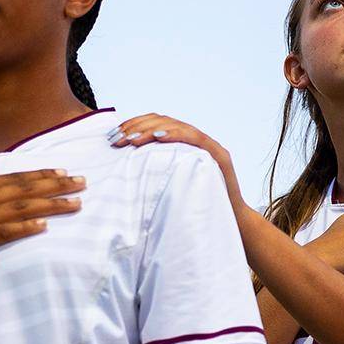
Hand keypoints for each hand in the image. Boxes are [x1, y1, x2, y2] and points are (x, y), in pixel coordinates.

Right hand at [0, 162, 82, 279]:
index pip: (13, 178)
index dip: (40, 175)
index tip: (64, 171)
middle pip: (23, 190)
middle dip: (56, 185)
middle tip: (83, 183)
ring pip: (19, 209)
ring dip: (50, 206)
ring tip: (76, 203)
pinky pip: (2, 233)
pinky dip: (24, 228)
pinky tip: (44, 226)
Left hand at [109, 113, 243, 214]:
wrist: (230, 223)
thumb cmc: (196, 207)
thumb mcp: (169, 186)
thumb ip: (155, 172)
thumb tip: (121, 170)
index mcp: (183, 145)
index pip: (156, 123)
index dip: (133, 124)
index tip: (113, 135)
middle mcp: (197, 141)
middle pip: (163, 121)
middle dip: (136, 127)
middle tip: (116, 138)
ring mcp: (210, 147)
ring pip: (177, 126)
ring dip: (151, 130)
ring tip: (131, 140)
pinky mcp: (220, 156)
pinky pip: (196, 139)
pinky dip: (176, 134)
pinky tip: (158, 137)